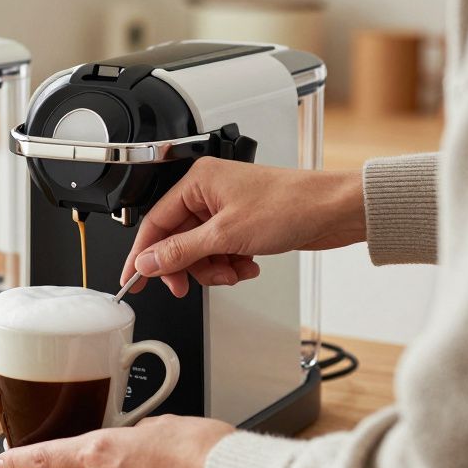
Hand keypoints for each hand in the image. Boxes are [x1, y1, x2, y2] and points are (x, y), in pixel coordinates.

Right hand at [121, 157, 364, 296]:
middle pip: (177, 240)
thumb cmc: (291, 204)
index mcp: (197, 182)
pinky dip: (231, 264)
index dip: (143, 255)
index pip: (155, 222)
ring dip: (214, 268)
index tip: (133, 280)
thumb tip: (148, 262)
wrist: (335, 210)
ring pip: (199, 250)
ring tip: (234, 271)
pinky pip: (220, 252)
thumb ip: (181, 251)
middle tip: (189, 285)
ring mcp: (226, 210)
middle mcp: (208, 193)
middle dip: (188, 266)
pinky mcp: (242, 224)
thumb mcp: (226, 234)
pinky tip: (248, 265)